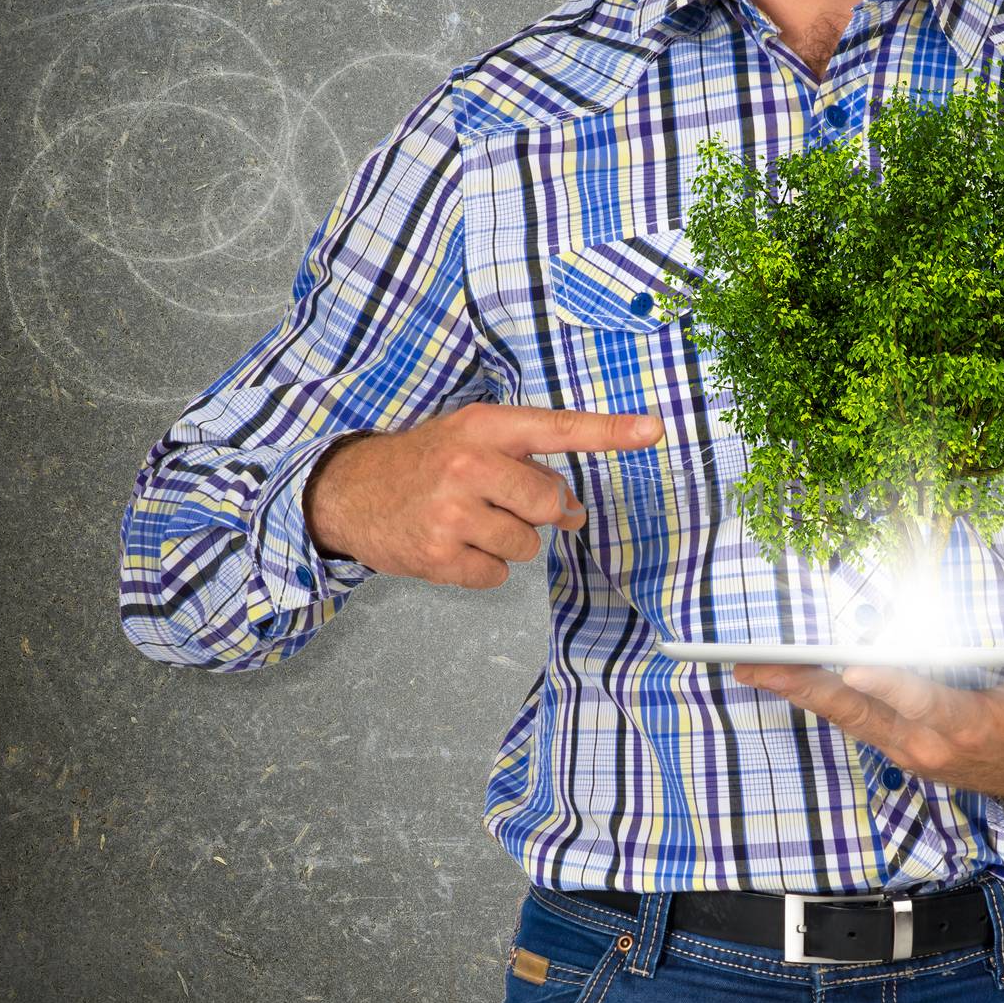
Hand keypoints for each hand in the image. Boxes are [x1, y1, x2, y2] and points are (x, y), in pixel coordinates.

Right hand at [304, 402, 663, 587]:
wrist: (349, 492)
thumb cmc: (424, 464)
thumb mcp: (472, 441)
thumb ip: (527, 464)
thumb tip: (574, 508)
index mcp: (484, 428)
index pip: (559, 428)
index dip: (611, 431)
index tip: (654, 429)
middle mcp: (468, 464)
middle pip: (549, 503)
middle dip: (538, 512)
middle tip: (505, 504)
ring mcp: (451, 512)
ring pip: (526, 545)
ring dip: (507, 541)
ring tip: (467, 522)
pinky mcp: (438, 556)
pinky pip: (496, 574)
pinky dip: (481, 566)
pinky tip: (451, 545)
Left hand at [732, 662, 1003, 802]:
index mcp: (969, 726)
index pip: (923, 701)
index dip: (889, 683)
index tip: (851, 663)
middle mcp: (928, 742)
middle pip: (860, 709)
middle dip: (806, 685)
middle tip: (755, 663)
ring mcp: (907, 749)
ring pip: (846, 715)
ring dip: (797, 691)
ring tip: (750, 664)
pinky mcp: (897, 748)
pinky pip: (851, 719)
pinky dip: (816, 697)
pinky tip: (782, 676)